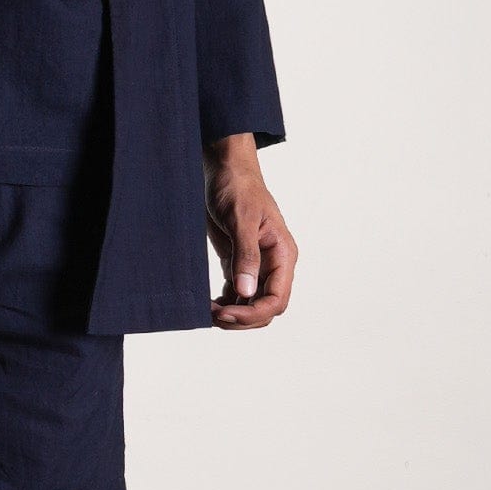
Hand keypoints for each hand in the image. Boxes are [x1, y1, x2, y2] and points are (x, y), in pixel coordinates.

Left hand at [203, 135, 295, 329]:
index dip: (254, 312)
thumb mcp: (242, 220)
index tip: (227, 314)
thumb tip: (247, 290)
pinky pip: (237, 293)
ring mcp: (257, 266)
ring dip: (232, 313)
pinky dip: (225, 303)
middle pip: (266, 308)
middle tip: (214, 316)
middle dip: (242, 318)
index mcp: (282, 255)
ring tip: (208, 312)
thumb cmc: (239, 188)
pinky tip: (209, 304)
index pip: (277, 299)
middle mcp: (273, 264)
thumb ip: (246, 255)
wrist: (225, 171)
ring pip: (251, 303)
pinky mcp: (239, 263)